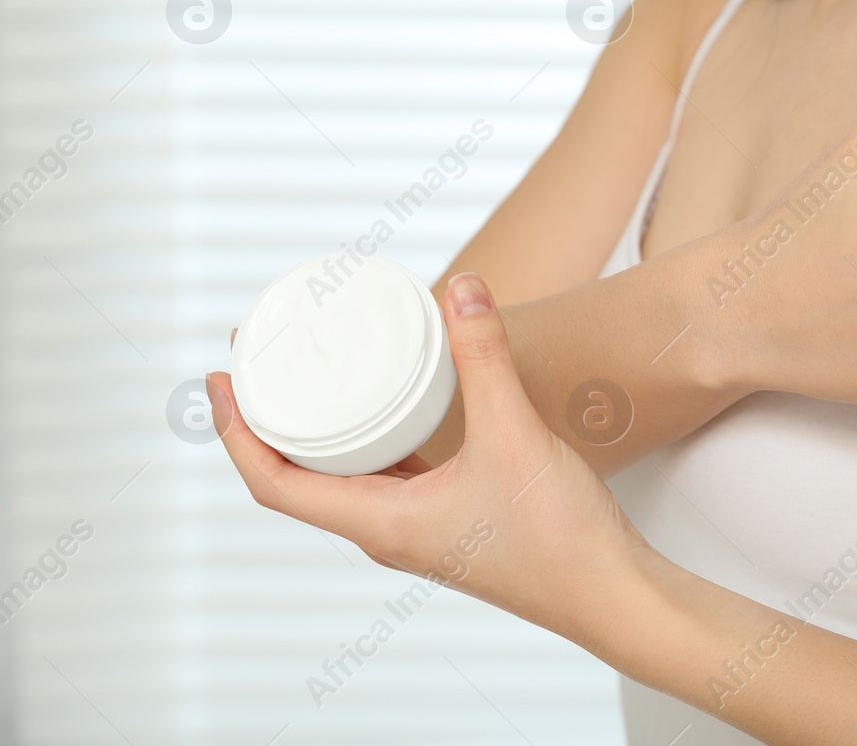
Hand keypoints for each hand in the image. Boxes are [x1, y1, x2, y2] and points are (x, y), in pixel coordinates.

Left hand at [208, 273, 649, 644]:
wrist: (611, 592)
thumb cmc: (559, 537)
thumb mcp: (514, 433)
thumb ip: (485, 357)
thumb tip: (462, 287)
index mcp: (379, 524)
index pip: (274, 483)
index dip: (237, 431)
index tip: (223, 377)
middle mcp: (387, 531)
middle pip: (299, 477)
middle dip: (271, 418)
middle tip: (262, 357)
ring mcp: (419, 527)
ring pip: (347, 476)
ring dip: (321, 429)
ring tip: (315, 373)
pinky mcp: (452, 519)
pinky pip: (392, 474)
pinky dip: (376, 437)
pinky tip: (394, 403)